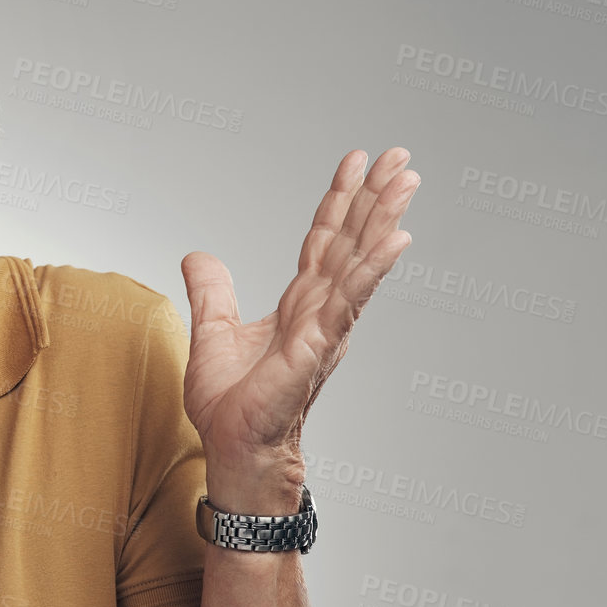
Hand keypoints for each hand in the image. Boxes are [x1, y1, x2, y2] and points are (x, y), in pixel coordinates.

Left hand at [180, 147, 417, 473]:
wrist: (234, 449)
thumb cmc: (231, 408)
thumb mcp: (211, 333)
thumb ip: (212, 293)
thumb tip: (199, 256)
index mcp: (299, 305)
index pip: (324, 241)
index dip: (339, 201)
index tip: (357, 163)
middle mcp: (320, 311)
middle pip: (352, 242)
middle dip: (375, 197)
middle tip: (401, 157)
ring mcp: (325, 328)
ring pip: (359, 262)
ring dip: (384, 219)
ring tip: (407, 181)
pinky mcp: (319, 346)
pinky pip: (349, 300)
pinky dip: (372, 268)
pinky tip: (395, 239)